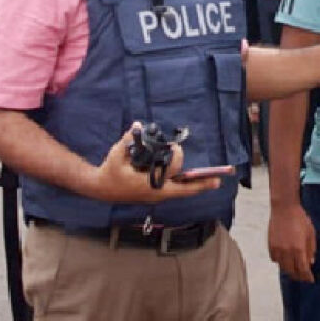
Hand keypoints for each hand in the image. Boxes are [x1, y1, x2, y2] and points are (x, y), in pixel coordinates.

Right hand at [89, 125, 219, 203]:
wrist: (101, 189)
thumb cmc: (109, 172)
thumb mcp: (116, 155)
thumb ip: (127, 140)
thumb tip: (136, 124)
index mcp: (148, 184)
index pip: (170, 171)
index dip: (176, 157)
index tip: (175, 146)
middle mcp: (155, 192)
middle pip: (183, 190)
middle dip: (200, 184)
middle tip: (218, 180)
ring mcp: (156, 195)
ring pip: (181, 192)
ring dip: (196, 186)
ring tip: (212, 182)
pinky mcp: (156, 194)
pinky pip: (176, 191)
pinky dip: (186, 187)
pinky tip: (195, 182)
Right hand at [268, 202, 316, 282]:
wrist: (284, 207)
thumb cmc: (300, 218)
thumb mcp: (310, 233)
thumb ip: (311, 249)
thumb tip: (310, 262)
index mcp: (299, 248)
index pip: (303, 269)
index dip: (307, 277)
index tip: (310, 279)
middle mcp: (287, 251)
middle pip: (292, 271)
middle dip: (299, 276)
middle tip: (303, 276)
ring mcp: (278, 249)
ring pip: (282, 267)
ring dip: (289, 270)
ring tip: (294, 269)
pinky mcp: (270, 245)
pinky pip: (275, 259)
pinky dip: (280, 261)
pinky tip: (285, 259)